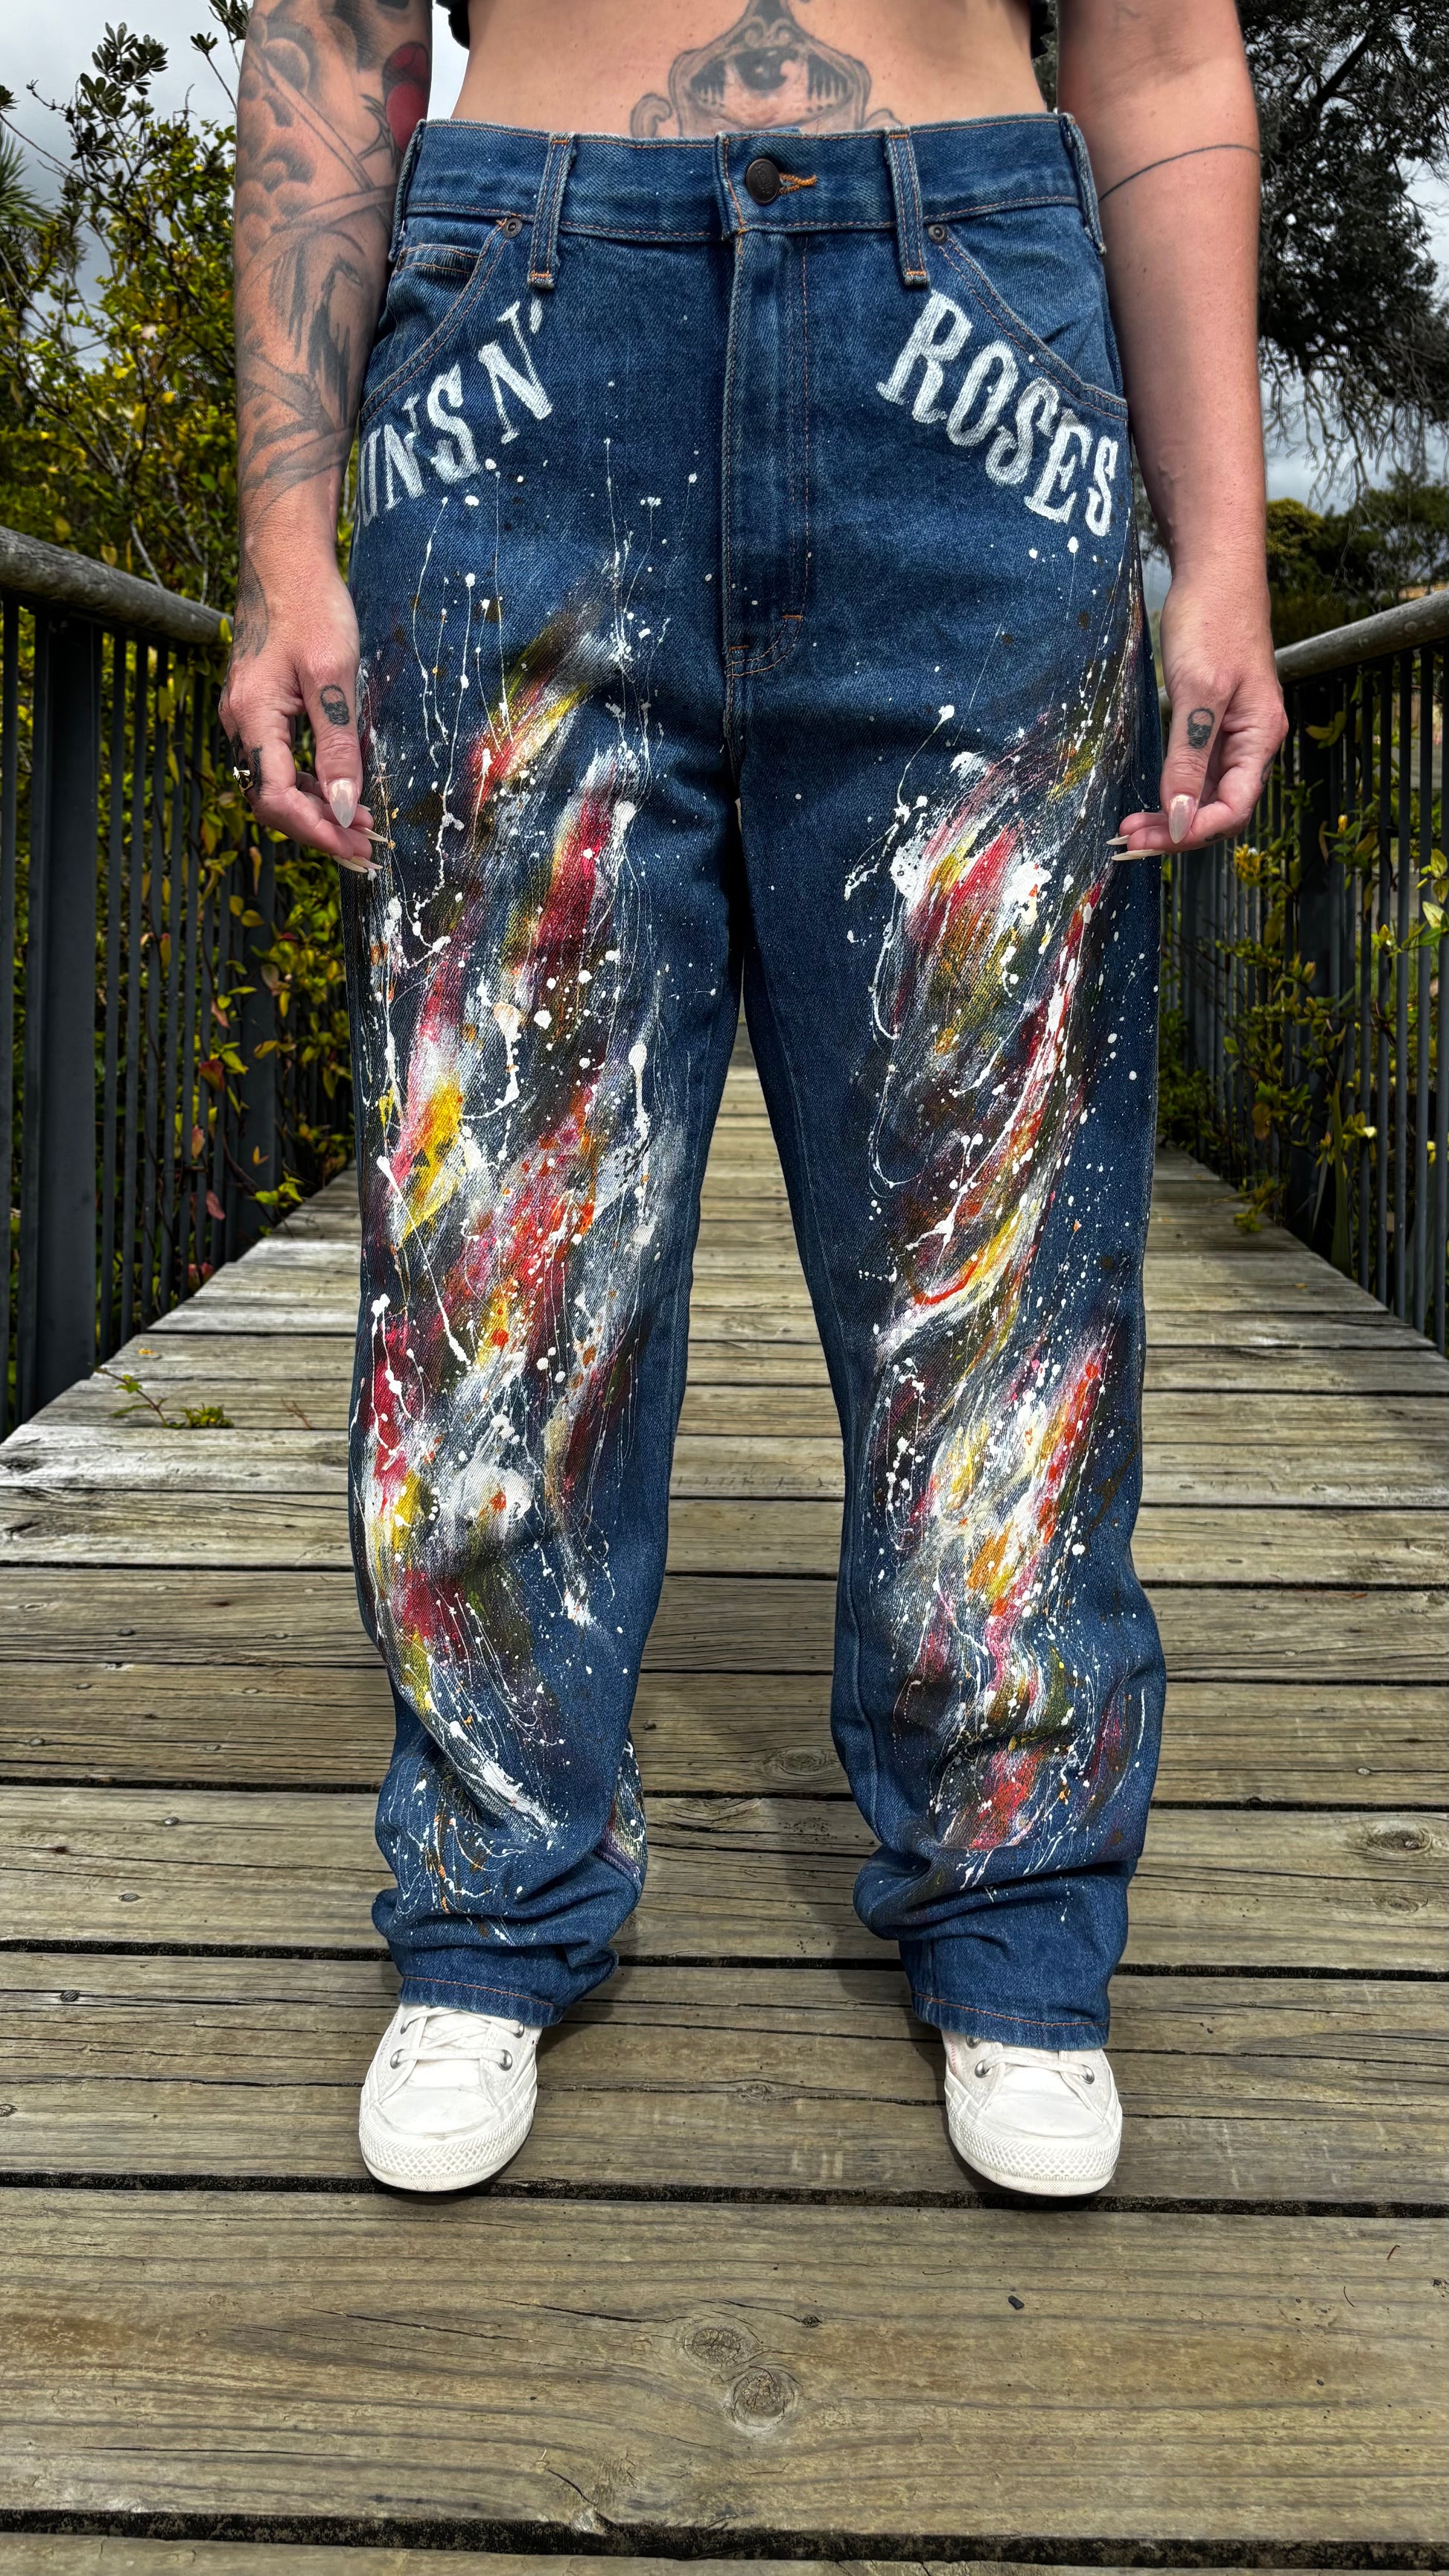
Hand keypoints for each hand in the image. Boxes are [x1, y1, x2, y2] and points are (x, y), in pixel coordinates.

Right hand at [218, 550, 377, 872]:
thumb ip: (338, 746)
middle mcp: (241, 722)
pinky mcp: (260, 709)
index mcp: (253, 716)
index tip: (357, 846)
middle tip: (368, 848)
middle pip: (273, 800)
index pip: (277, 799)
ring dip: (319, 809)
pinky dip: (312, 783)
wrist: (284, 560)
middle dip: (320, 828)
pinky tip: (343, 790)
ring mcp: (247, 717)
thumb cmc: (310, 606)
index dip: (317, 830)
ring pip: (277, 784)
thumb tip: (346, 807)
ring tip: (364, 825)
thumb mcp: (334, 676)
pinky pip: (281, 762)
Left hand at [1115, 568, 1286, 854]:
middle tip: (1128, 840)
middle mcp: (1252, 743)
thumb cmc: (1214, 621)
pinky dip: (1171, 791)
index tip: (1152, 838)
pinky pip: (1195, 772)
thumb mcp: (1198, 691)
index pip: (1233, 809)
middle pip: (1218, 809)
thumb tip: (1179, 817)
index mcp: (1260, 737)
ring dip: (1170, 816)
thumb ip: (1189, 758)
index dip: (1194, 831)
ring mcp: (1232, 735)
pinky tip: (1147, 800)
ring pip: (1205, 794)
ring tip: (1130, 826)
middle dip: (1176, 830)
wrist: (1215, 573)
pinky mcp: (1212, 724)